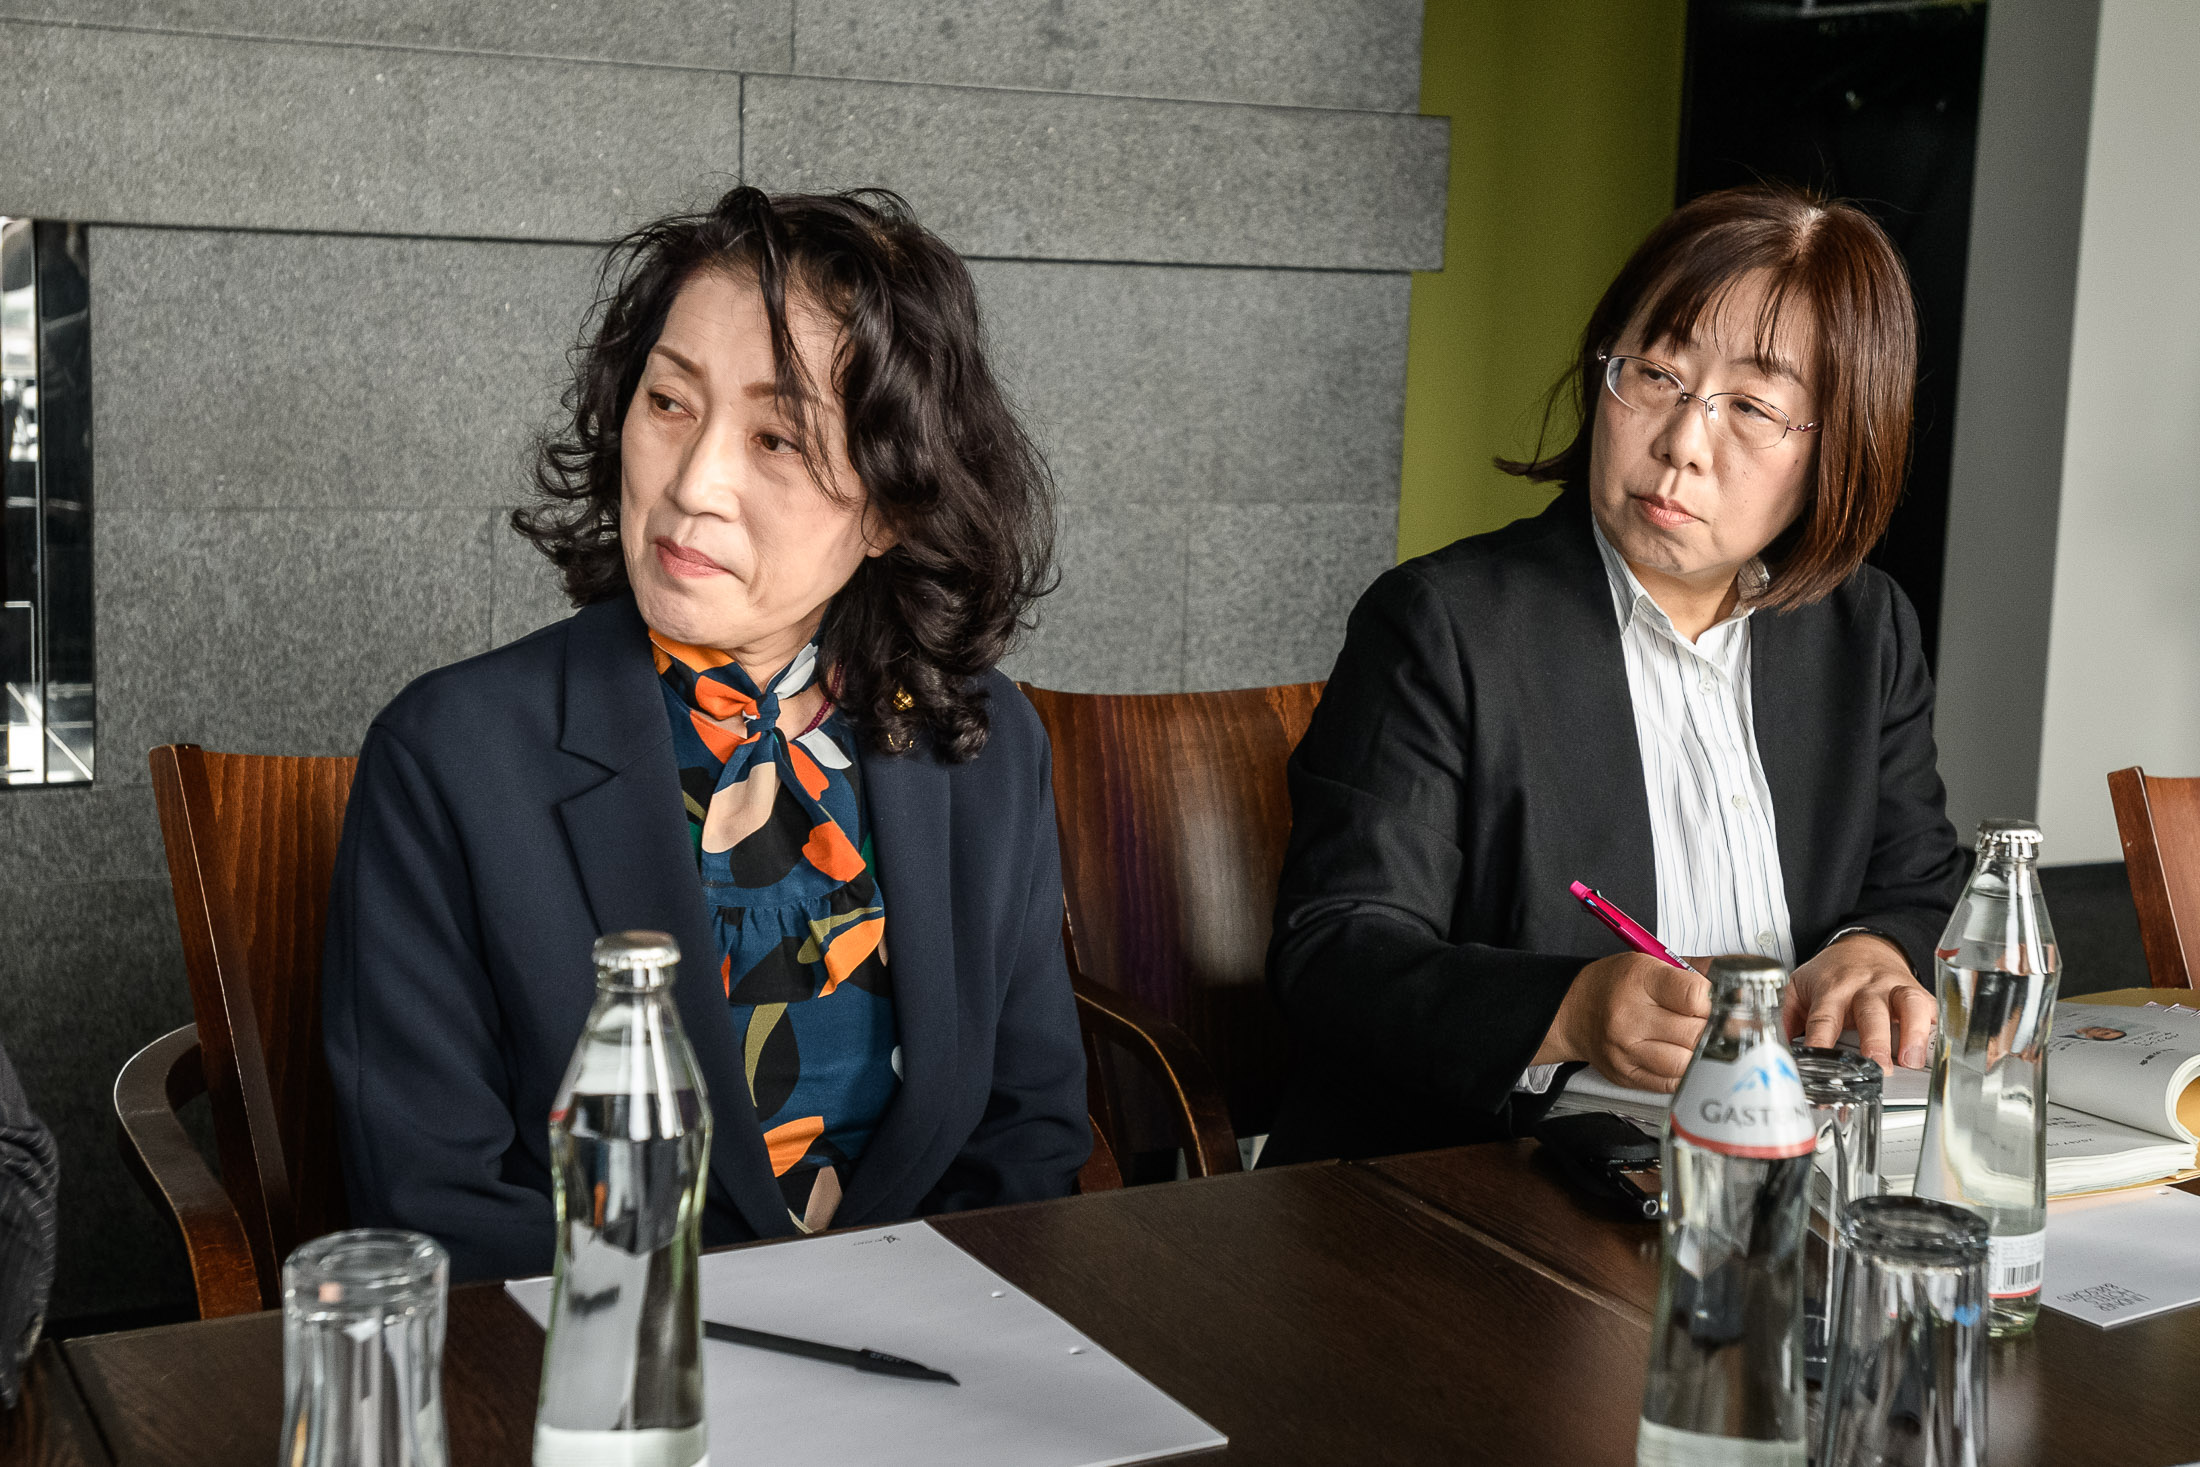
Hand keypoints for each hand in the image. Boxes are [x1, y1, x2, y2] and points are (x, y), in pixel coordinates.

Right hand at [1536, 952, 1711, 1093]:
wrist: (1573, 1012)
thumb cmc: (1614, 985)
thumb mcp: (1650, 962)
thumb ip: (1695, 972)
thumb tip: (1738, 980)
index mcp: (1638, 979)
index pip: (1696, 996)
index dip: (1715, 1001)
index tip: (1717, 1002)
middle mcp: (1629, 1016)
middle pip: (1696, 1032)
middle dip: (1712, 1029)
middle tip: (1713, 1023)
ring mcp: (1626, 1051)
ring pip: (1687, 1062)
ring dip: (1700, 1053)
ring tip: (1695, 1040)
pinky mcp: (1627, 1075)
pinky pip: (1672, 1082)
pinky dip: (1684, 1071)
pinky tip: (1681, 1056)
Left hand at [1784, 933, 1934, 1068]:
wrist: (1865, 947)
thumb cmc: (1831, 975)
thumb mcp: (1799, 987)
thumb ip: (1785, 1016)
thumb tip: (1775, 1048)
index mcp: (1832, 989)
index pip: (1824, 1018)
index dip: (1820, 1042)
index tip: (1818, 1066)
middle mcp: (1865, 988)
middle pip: (1870, 1012)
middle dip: (1874, 1040)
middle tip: (1877, 1068)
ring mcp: (1894, 989)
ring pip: (1907, 1004)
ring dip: (1912, 1033)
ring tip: (1911, 1060)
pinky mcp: (1919, 993)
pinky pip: (1932, 1008)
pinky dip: (1936, 1029)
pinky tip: (1936, 1050)